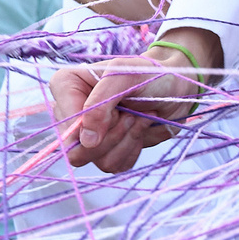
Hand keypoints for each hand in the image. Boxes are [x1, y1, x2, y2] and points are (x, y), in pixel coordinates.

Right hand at [50, 49, 204, 171]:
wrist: (174, 85)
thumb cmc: (149, 74)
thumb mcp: (124, 77)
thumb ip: (99, 105)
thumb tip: (86, 141)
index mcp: (66, 87)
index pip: (64, 126)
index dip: (93, 127)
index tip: (119, 111)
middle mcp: (72, 113)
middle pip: (78, 151)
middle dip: (114, 134)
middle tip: (132, 114)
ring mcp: (89, 135)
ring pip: (100, 161)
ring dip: (128, 140)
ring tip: (140, 116)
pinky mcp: (108, 149)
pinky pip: (115, 165)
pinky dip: (134, 149)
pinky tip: (141, 127)